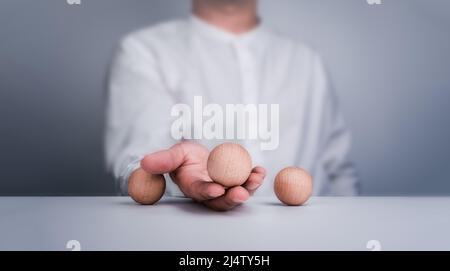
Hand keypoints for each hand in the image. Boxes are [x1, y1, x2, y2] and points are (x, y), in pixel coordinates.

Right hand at [140, 141, 265, 210]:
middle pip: (222, 200)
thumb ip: (163, 160)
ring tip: (256, 177)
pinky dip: (254, 177)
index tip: (216, 189)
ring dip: (248, 188)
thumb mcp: (174, 154)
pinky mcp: (236, 181)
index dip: (208, 192)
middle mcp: (211, 192)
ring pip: (237, 193)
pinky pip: (246, 182)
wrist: (197, 156)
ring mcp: (225, 188)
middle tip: (241, 192)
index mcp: (193, 187)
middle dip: (232, 198)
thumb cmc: (184, 156)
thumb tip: (144, 162)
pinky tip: (260, 171)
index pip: (200, 192)